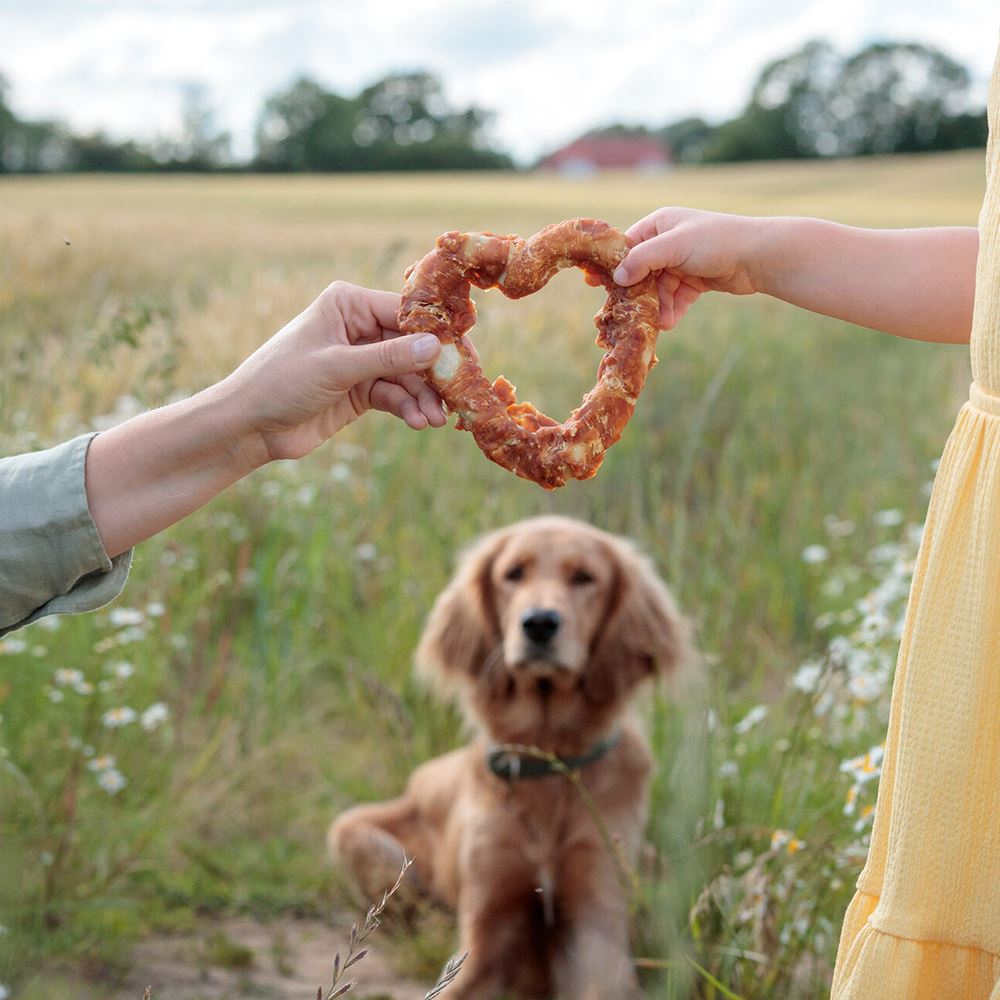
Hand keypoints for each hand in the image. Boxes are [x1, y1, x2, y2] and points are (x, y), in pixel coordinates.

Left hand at [223, 281, 446, 464]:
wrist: (249, 426)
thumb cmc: (281, 381)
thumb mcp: (337, 367)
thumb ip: (388, 358)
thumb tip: (436, 347)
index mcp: (349, 305)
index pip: (405, 313)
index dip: (437, 334)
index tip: (465, 355)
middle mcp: (358, 328)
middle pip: (412, 346)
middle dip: (434, 372)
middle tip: (461, 392)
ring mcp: (361, 360)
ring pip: (407, 375)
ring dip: (424, 397)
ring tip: (437, 420)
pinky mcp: (360, 390)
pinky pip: (395, 395)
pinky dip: (408, 407)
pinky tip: (418, 421)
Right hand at [613, 209, 765, 328]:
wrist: (759, 256)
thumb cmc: (716, 241)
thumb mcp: (674, 246)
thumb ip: (643, 260)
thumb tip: (619, 278)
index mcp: (659, 225)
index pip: (626, 246)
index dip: (611, 266)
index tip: (594, 284)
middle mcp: (668, 242)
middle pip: (641, 272)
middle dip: (636, 294)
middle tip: (624, 314)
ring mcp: (681, 262)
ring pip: (658, 289)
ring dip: (657, 307)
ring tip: (659, 323)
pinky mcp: (695, 280)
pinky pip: (676, 298)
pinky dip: (673, 310)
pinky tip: (671, 322)